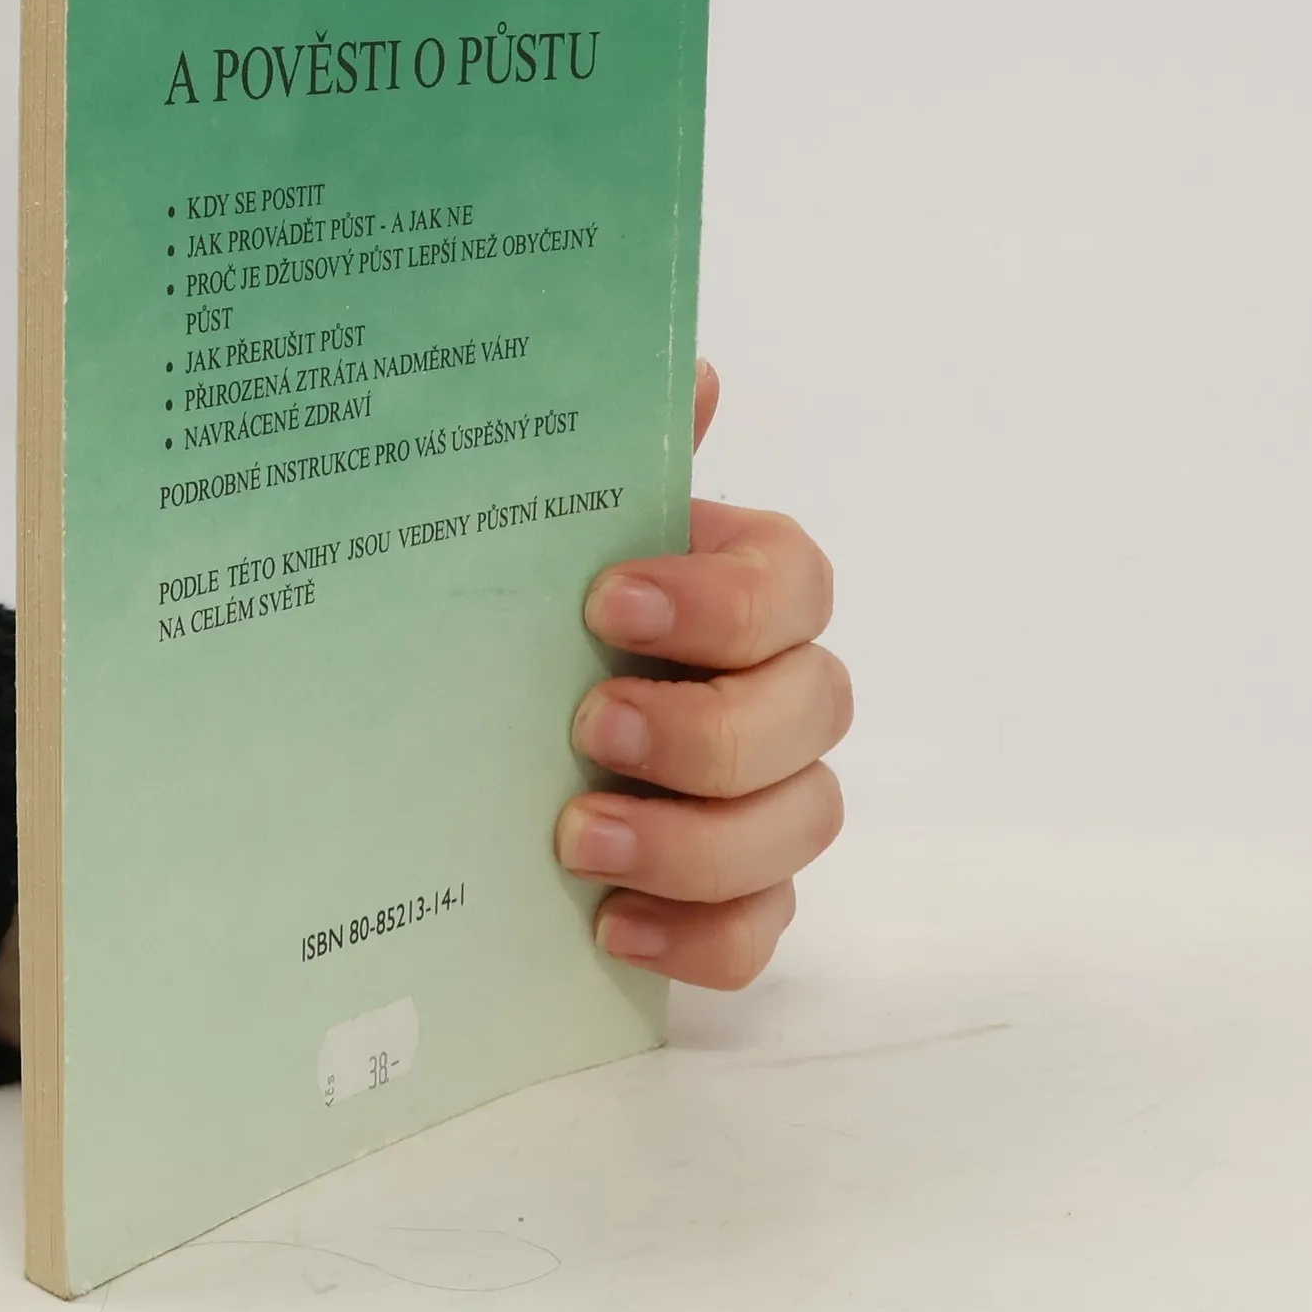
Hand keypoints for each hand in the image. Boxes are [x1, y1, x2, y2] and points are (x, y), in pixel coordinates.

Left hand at [558, 360, 849, 987]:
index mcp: (747, 591)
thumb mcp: (560, 533)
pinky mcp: (737, 895)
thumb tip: (695, 374)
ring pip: (802, 828)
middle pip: (813, 713)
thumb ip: (623, 462)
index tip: (607, 603)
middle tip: (590, 726)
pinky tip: (608, 924)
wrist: (498, 727)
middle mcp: (781, 692)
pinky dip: (697, 938)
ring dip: (695, 841)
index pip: (794, 585)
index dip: (721, 600)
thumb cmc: (549, 617)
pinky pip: (761, 935)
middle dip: (706, 729)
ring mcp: (770, 799)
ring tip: (577, 839)